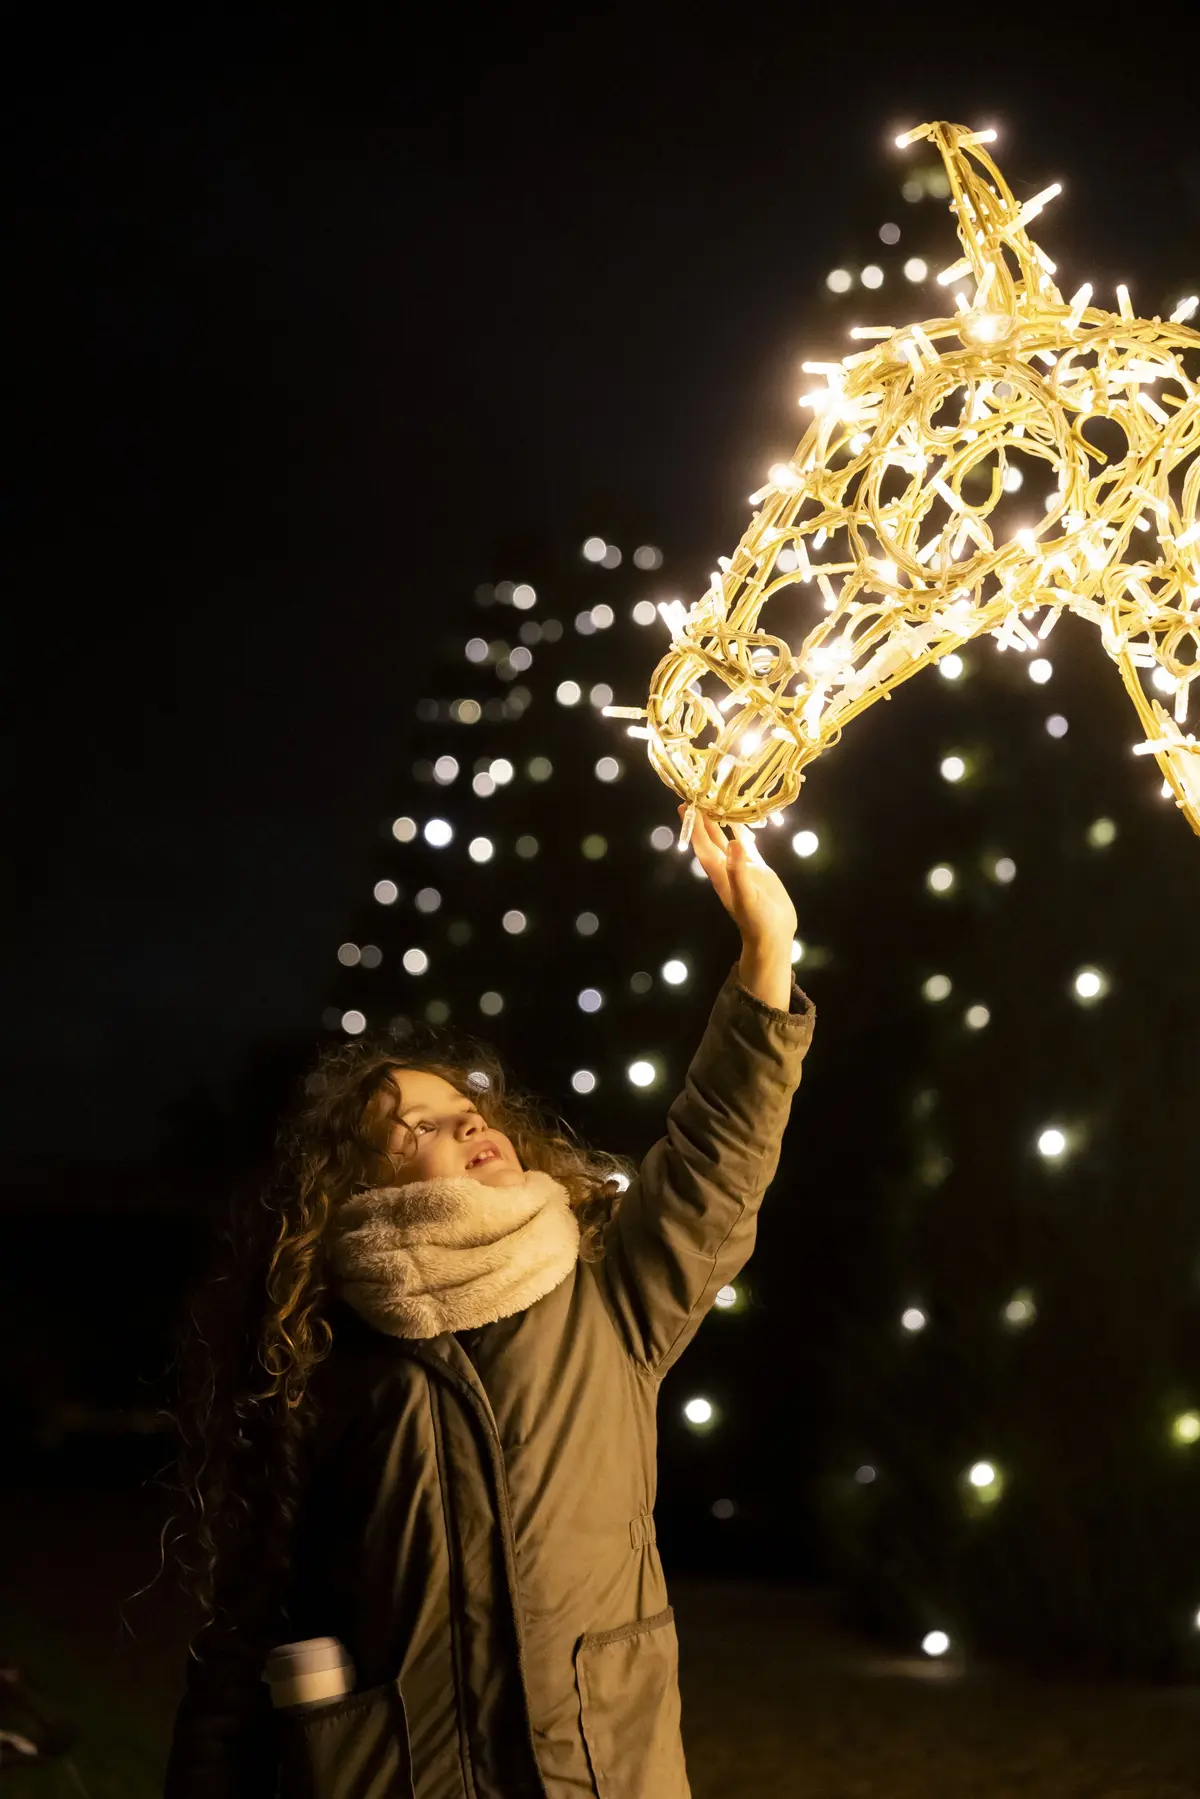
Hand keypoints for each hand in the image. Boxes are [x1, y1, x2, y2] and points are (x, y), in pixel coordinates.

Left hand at [681, 805, 797, 956]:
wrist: (772, 935)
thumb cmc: (757, 920)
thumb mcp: (747, 896)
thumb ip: (738, 871)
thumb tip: (732, 842)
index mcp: (720, 874)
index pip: (703, 846)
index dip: (694, 827)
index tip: (684, 807)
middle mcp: (727, 868)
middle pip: (711, 839)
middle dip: (703, 820)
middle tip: (695, 797)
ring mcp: (743, 867)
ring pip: (727, 840)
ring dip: (721, 823)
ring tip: (716, 802)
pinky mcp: (758, 869)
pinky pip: (748, 846)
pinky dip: (743, 833)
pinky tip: (742, 821)